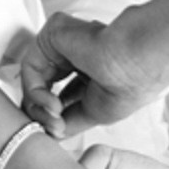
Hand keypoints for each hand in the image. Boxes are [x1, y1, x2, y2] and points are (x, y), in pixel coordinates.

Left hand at [17, 6, 168, 133]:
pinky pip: (31, 66)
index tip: (58, 134)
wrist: (136, 62)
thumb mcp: (95, 112)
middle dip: (44, 114)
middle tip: (54, 129)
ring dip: (39, 106)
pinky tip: (53, 105)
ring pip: (34, 79)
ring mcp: (63, 44)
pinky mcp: (52, 34)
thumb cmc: (129, 84)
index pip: (60, 96)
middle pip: (43, 88)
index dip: (54, 118)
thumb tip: (51, 134)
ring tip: (55, 119)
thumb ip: (70, 121)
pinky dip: (36, 91)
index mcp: (89, 71)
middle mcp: (74, 56)